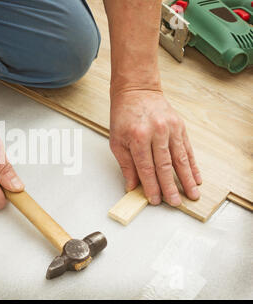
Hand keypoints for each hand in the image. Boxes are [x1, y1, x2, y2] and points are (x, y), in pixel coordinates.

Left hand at [109, 89, 201, 205]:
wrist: (137, 91)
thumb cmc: (124, 116)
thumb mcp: (116, 140)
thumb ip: (125, 164)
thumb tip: (132, 186)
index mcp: (138, 137)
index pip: (146, 168)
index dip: (151, 186)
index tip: (155, 200)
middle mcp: (156, 132)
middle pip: (165, 165)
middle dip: (170, 187)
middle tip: (175, 203)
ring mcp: (171, 128)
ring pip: (180, 159)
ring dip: (186, 179)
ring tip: (192, 194)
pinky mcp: (180, 126)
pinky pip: (187, 149)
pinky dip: (192, 165)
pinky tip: (196, 178)